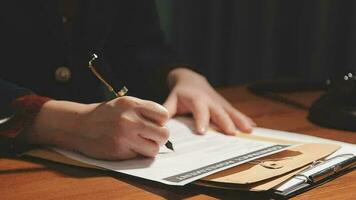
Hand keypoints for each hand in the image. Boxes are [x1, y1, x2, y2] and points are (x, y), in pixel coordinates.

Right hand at [25, 96, 168, 159]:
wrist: (79, 126)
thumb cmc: (105, 114)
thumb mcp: (124, 103)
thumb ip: (144, 110)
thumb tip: (164, 123)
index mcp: (132, 104)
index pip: (164, 115)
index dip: (161, 121)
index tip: (154, 123)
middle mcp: (130, 120)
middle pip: (163, 134)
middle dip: (160, 136)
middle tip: (151, 136)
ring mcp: (125, 137)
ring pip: (154, 149)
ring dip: (150, 148)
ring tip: (141, 143)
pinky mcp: (120, 152)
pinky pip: (140, 156)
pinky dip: (138, 154)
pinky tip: (129, 147)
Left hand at [164, 68, 254, 134]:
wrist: (190, 78)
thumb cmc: (180, 93)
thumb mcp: (172, 100)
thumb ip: (167, 110)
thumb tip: (159, 123)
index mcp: (196, 99)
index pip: (199, 111)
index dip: (201, 120)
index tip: (202, 132)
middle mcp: (210, 100)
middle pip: (219, 112)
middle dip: (225, 122)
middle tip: (231, 133)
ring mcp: (219, 102)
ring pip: (231, 111)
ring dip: (240, 120)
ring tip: (249, 130)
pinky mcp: (225, 104)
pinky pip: (235, 111)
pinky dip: (244, 118)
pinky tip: (253, 126)